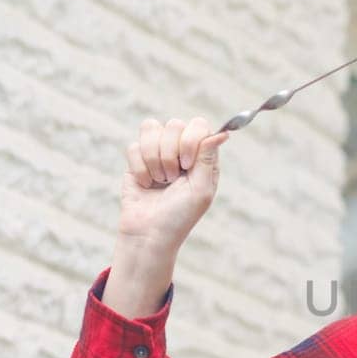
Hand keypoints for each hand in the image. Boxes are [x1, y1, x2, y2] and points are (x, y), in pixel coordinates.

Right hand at [118, 117, 230, 249]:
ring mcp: (158, 152)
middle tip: (172, 179)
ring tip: (160, 181)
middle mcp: (181, 150)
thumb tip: (223, 133)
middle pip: (174, 124)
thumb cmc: (180, 216)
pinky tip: (146, 184)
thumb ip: (208, 159)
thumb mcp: (201, 190)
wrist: (149, 233)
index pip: (198, 125)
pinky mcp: (137, 160)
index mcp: (202, 156)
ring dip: (154, 159)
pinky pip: (134, 147)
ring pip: (151, 129)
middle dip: (170, 154)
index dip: (190, 140)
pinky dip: (140, 169)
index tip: (186, 164)